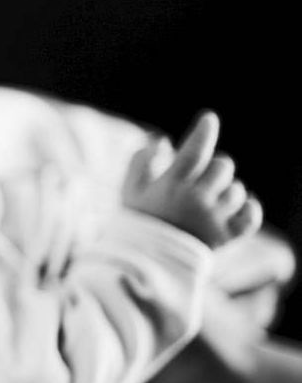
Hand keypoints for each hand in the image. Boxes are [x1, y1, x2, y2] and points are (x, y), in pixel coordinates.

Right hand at [122, 110, 262, 247]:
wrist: (147, 263)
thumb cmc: (139, 221)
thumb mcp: (130, 190)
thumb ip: (141, 161)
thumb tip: (165, 142)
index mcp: (172, 185)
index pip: (194, 150)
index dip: (204, 131)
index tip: (209, 119)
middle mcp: (195, 200)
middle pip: (223, 166)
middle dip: (214, 168)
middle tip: (201, 180)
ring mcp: (213, 219)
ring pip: (237, 190)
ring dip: (227, 190)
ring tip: (211, 201)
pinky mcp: (227, 237)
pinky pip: (251, 215)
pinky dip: (249, 209)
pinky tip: (239, 208)